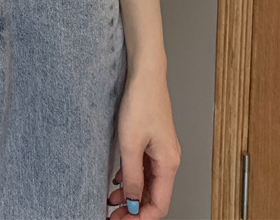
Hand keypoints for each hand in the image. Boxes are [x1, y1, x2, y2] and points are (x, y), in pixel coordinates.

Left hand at [107, 70, 180, 218]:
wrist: (145, 74)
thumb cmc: (141, 101)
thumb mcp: (130, 143)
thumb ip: (132, 176)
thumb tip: (132, 202)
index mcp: (168, 163)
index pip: (159, 205)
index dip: (140, 218)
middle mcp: (168, 158)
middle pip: (154, 196)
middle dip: (134, 209)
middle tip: (113, 215)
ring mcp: (161, 149)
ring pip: (148, 182)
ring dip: (131, 194)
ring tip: (112, 199)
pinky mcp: (152, 139)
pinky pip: (144, 167)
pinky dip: (131, 177)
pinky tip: (118, 179)